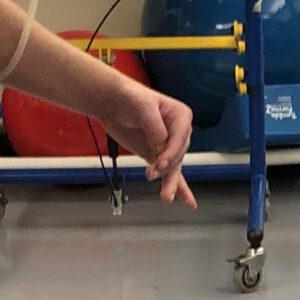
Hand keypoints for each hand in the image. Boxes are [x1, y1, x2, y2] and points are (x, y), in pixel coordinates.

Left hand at [96, 77, 197, 207]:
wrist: (113, 103)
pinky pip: (170, 174)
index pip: (180, 140)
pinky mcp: (156, 157)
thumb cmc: (130, 98)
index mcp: (181, 116)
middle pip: (177, 155)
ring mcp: (168, 146)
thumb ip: (154, 128)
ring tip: (166, 197)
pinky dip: (178, 187)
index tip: (159, 163)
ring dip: (170, 183)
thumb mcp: (143, 107)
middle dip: (165, 166)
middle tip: (152, 172)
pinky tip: (187, 201)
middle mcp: (180, 133)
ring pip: (174, 168)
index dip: (170, 153)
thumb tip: (160, 148)